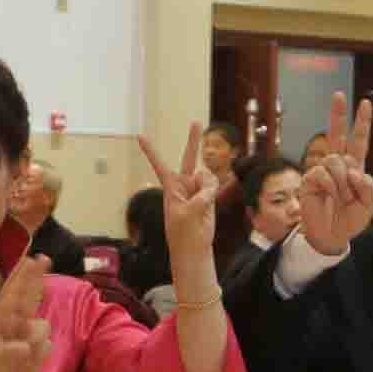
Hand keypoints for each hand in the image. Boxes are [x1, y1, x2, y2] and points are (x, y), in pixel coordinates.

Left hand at [0, 257, 54, 371]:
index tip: (32, 259)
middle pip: (29, 297)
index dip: (23, 278)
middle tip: (45, 259)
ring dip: (34, 339)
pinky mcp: (38, 351)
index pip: (13, 296)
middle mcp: (15, 324)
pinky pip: (46, 347)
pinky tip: (26, 365)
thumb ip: (4, 353)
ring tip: (18, 358)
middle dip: (36, 279)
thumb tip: (25, 345)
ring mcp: (28, 336)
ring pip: (42, 327)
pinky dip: (38, 356)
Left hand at [152, 122, 221, 293]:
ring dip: (210, 188)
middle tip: (195, 122)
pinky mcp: (210, 196)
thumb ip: (202, 195)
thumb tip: (212, 182)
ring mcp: (198, 189)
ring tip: (204, 206)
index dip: (151, 150)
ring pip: (209, 177)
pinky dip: (225, 183)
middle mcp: (184, 185)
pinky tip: (232, 178)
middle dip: (193, 141)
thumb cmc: (183, 235)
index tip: (140, 135)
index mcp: (171, 188)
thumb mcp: (189, 214)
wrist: (194, 250)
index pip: (159, 165)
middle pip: (189, 159)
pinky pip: (219, 185)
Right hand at [294, 92, 372, 252]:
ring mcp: (322, 171)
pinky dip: (331, 187)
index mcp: (353, 167)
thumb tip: (353, 170)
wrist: (332, 237)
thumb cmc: (350, 220)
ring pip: (336, 160)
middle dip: (338, 114)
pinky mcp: (309, 179)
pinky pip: (324, 174)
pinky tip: (329, 196)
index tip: (365, 103)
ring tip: (341, 198)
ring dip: (343, 182)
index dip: (362, 123)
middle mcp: (337, 165)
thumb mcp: (368, 204)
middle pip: (338, 135)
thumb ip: (367, 186)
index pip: (358, 141)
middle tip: (339, 95)